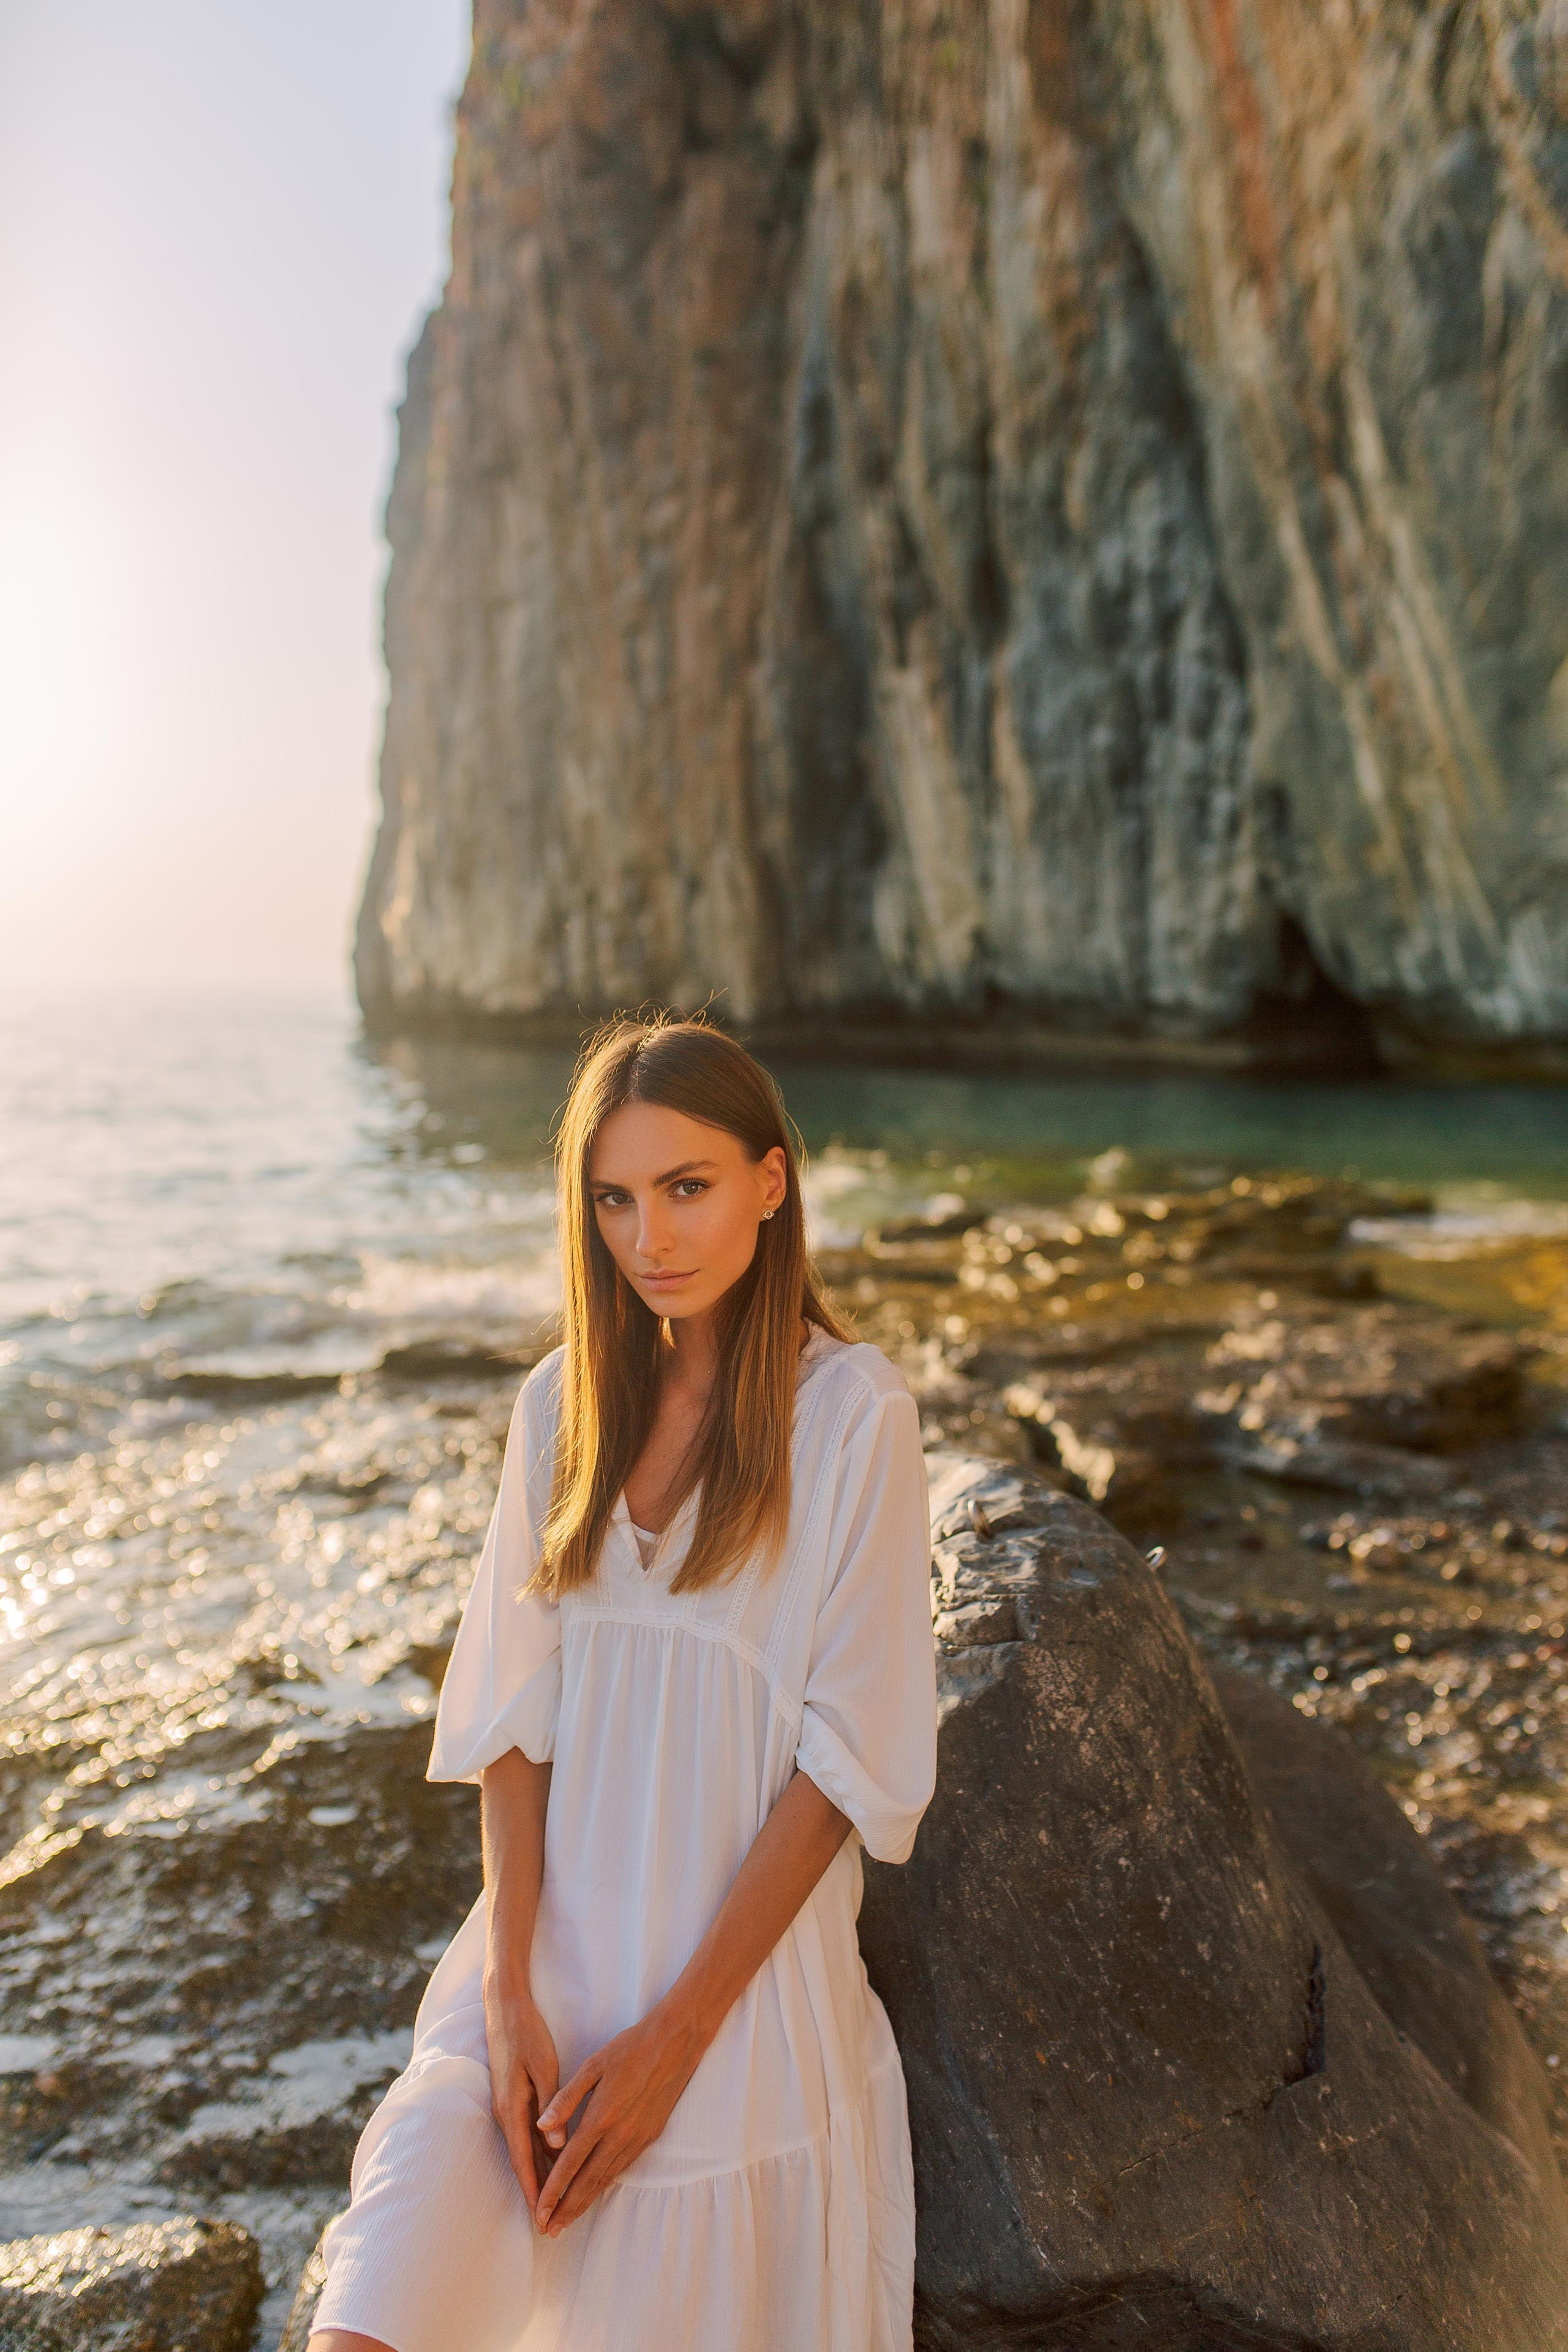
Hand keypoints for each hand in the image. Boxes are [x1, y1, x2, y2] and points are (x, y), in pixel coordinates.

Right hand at [484, 1967, 559, 2215]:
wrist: (505, 2009)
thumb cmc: (527, 2035)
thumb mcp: (543, 2067)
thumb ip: (550, 2106)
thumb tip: (555, 2146)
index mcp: (512, 2109)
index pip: (524, 2161)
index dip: (534, 2191)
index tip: (542, 2218)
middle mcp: (505, 2113)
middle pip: (522, 2162)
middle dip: (535, 2192)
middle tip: (550, 2224)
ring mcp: (506, 2107)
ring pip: (524, 2151)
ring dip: (536, 2175)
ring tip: (552, 2203)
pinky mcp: (512, 2099)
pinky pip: (524, 2136)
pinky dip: (536, 2154)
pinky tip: (550, 2165)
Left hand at [534, 2004, 705, 2234]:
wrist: (675, 2044)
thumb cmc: (630, 2048)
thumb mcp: (593, 2065)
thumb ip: (566, 2098)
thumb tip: (541, 2126)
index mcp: (601, 2116)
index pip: (570, 2163)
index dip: (553, 2190)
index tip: (538, 2211)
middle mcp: (619, 2135)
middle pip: (587, 2181)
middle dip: (566, 2208)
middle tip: (548, 2231)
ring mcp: (637, 2139)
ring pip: (606, 2179)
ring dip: (585, 2202)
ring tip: (566, 2221)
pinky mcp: (649, 2137)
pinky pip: (621, 2168)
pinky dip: (604, 2185)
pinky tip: (594, 2192)